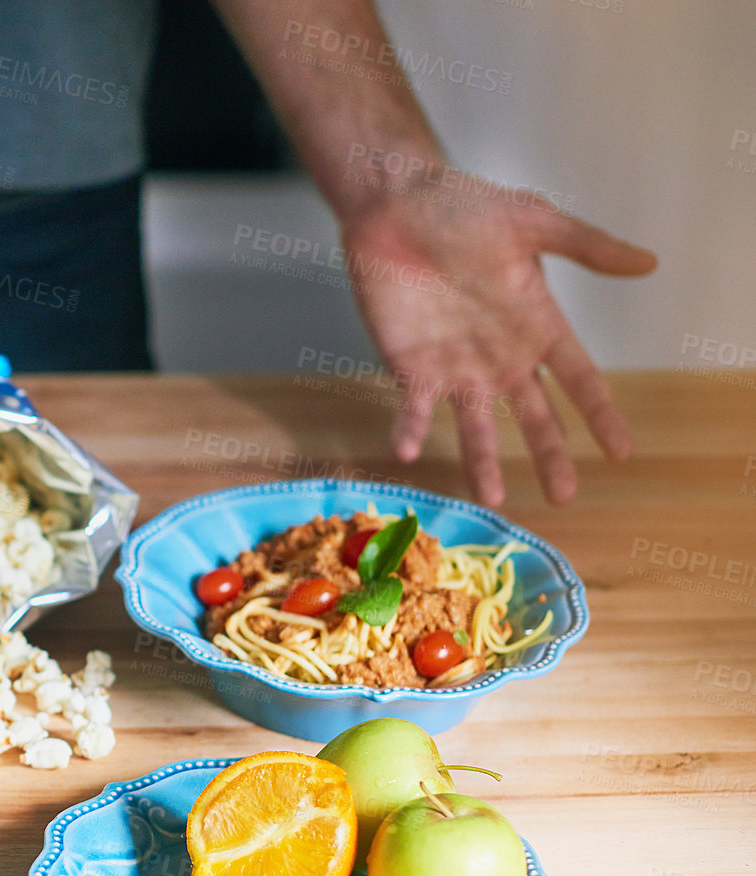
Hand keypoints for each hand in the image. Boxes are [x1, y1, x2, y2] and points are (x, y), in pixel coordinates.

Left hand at [339, 181, 656, 506]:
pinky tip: (408, 452)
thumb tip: (649, 262)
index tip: (622, 453)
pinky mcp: (407, 365)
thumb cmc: (467, 209)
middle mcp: (500, 357)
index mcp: (537, 326)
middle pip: (532, 417)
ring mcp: (454, 366)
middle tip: (563, 496)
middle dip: (548, 455)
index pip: (580, 380)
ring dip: (482, 461)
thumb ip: (588, 247)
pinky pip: (412, 406)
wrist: (399, 203)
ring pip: (475, 425)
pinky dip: (410, 429)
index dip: (600, 416)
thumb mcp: (535, 223)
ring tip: (492, 498)